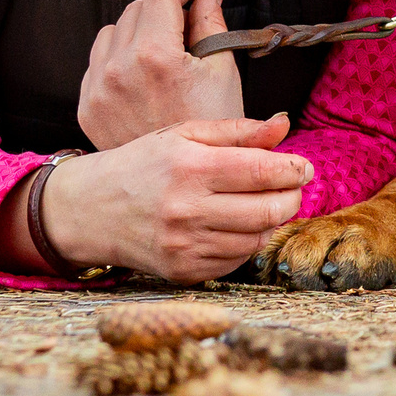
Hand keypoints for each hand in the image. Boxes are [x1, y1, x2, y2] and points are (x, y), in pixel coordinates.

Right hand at [43, 114, 313, 282]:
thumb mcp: (185, 135)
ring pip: (256, 239)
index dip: (293, 169)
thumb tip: (284, 124)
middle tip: (292, 188)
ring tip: (265, 204)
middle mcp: (187, 210)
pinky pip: (235, 261)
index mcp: (190, 168)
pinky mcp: (183, 272)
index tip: (304, 167)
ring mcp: (185, 246)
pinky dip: (247, 243)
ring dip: (271, 222)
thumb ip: (238, 131)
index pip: (262, 171)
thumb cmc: (142, 165)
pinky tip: (238, 225)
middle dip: (291, 198)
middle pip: (268, 210)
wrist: (91, 209)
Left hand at [77, 0, 241, 149]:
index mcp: (155, 55)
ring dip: (137, 29)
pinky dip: (118, 57)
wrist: (181, 182)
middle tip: (188, 18)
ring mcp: (98, 89)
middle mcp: (118, 68)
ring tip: (163, 45)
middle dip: (164, 7)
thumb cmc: (210, 129)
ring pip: (112, 32)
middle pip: (137, 9)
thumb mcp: (222, 72)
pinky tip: (141, 70)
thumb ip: (211, 22)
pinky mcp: (87, 107)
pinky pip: (97, 63)